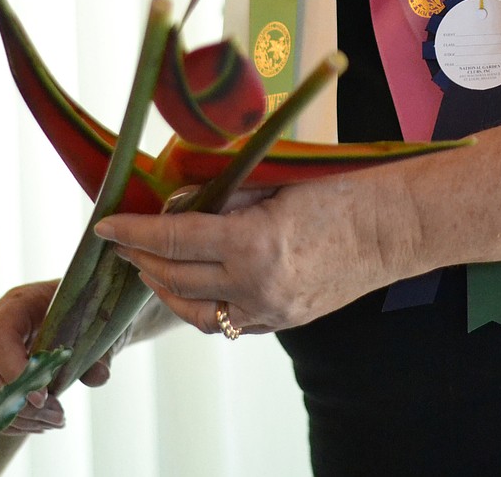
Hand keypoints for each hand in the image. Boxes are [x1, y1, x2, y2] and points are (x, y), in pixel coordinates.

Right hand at [0, 280, 119, 432]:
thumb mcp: (98, 321)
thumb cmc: (88, 307)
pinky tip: (43, 423)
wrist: (88, 306)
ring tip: (55, 421)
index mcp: (19, 304)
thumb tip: (99, 376)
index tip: (42, 396)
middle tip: (55, 414)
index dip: (14, 370)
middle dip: (18, 402)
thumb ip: (98, 349)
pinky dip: (16, 421)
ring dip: (19, 417)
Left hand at [95, 172, 414, 336]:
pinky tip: (195, 281)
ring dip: (165, 287)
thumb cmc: (342, 190)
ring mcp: (271, 311)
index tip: (105, 225)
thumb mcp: (277, 180)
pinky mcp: (283, 321)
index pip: (174, 239)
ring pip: (195, 311)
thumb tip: (178, 199)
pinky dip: (202, 301)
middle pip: (176, 279)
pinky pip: (227, 321)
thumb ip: (224, 192)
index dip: (133, 232)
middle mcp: (256, 286)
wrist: (395, 226)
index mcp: (254, 243)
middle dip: (141, 259)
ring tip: (150, 265)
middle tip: (123, 241)